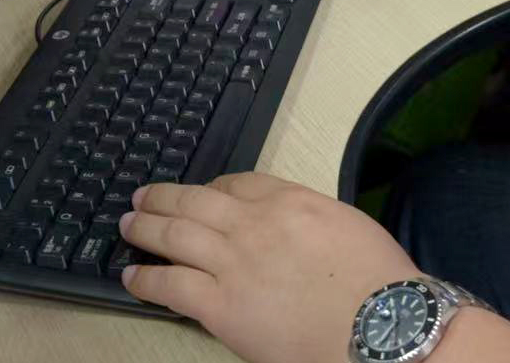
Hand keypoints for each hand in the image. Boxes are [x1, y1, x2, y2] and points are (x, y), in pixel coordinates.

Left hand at [120, 175, 418, 362]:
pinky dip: (146, 279)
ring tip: (128, 225)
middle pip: (196, 201)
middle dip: (164, 198)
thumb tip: (293, 230)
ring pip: (175, 235)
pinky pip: (170, 286)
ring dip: (146, 228)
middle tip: (143, 198)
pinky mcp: (220, 306)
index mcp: (291, 200)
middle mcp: (254, 224)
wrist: (381, 326)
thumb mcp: (347, 226)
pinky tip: (132, 275)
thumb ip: (311, 220)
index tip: (202, 193)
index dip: (212, 187)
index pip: (238, 183)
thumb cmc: (378, 284)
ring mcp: (233, 264)